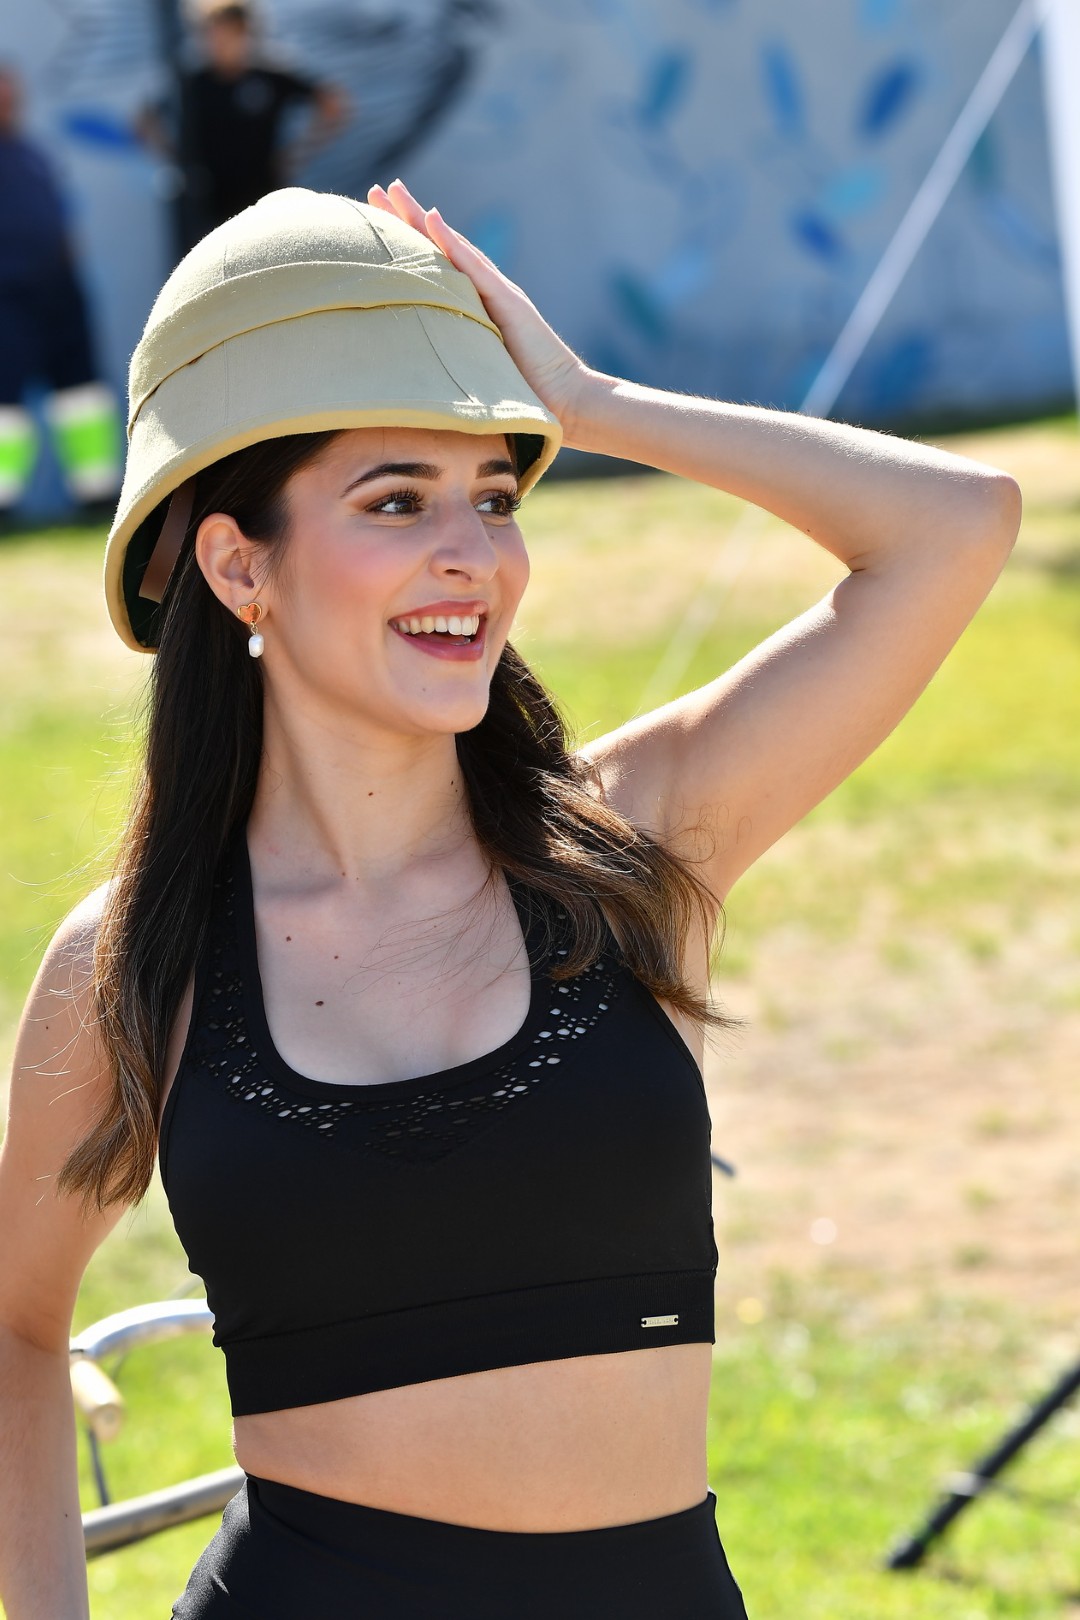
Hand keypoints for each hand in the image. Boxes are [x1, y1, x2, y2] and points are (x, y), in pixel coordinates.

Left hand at [367, 179, 592, 440]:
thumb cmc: (522, 394)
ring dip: (421, 218)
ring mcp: (497, 292)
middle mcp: (482, 292)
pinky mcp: (509, 301)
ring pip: (452, 247)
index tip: (373, 221)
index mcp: (471, 307)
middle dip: (405, 217)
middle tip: (375, 189)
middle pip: (438, 247)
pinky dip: (453, 243)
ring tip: (395, 191)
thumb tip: (416, 367)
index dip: (404, 244)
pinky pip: (475, 268)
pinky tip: (431, 219)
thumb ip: (453, 356)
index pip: (433, 267)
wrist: (563, 399)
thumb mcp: (475, 371)